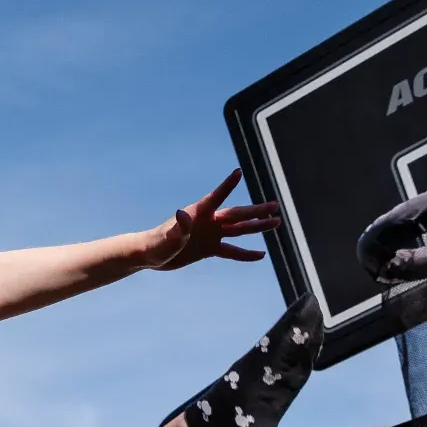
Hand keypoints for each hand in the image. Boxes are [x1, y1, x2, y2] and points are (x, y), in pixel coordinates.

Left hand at [144, 170, 279, 270]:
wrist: (150, 254)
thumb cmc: (155, 244)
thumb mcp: (167, 238)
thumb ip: (178, 228)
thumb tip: (182, 213)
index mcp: (198, 213)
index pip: (216, 197)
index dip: (227, 185)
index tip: (238, 172)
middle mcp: (208, 221)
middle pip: (237, 214)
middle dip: (256, 211)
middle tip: (275, 205)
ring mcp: (211, 234)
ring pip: (239, 230)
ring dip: (257, 227)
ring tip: (276, 223)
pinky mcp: (209, 249)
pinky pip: (231, 251)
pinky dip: (245, 254)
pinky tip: (261, 254)